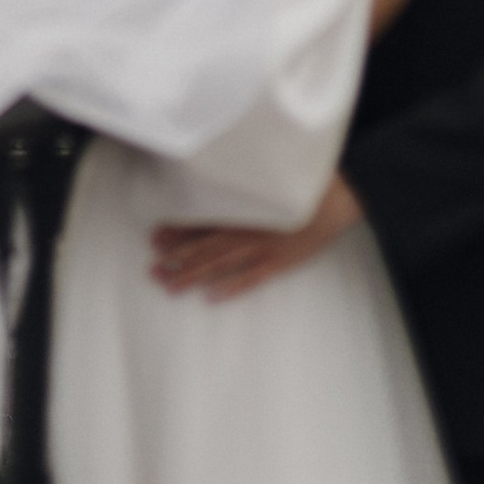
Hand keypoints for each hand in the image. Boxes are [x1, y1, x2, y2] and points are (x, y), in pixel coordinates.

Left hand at [150, 174, 361, 301]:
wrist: (331, 199)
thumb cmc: (296, 189)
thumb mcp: (262, 186)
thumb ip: (239, 194)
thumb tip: (213, 192)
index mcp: (239, 210)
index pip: (201, 222)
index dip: (177, 232)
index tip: (153, 238)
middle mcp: (245, 229)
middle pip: (203, 246)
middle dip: (176, 258)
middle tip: (152, 271)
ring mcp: (261, 247)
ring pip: (220, 264)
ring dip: (193, 274)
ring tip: (170, 286)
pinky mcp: (279, 263)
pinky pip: (251, 278)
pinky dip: (231, 287)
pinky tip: (211, 296)